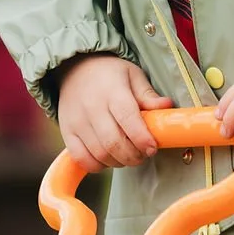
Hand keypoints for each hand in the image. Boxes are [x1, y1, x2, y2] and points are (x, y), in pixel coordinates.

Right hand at [55, 56, 174, 169]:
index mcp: (112, 91)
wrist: (74, 69)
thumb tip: (167, 107)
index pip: (128, 119)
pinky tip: (108, 158)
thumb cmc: (109, 74)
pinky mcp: (67, 132)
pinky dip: (98, 165)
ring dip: (119, 162)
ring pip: (100, 154)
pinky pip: (82, 159)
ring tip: (128, 155)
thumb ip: (148, 95)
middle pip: (114, 142)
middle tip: (143, 154)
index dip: (142, 138)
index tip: (152, 147)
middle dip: (134, 156)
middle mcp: (92, 107)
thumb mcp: (132, 75)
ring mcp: (77, 121)